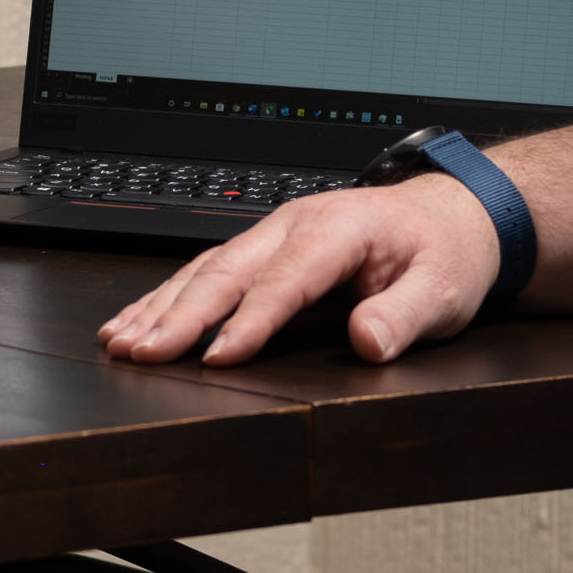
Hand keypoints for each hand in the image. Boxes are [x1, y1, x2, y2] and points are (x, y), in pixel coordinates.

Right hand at [99, 173, 502, 367]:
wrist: (451, 217)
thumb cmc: (444, 252)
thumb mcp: (444, 289)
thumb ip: (406, 316)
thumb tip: (368, 341)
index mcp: (338, 230)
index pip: (286, 280)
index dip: (250, 320)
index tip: (217, 355)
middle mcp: (295, 225)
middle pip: (227, 271)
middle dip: (180, 315)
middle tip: (142, 353)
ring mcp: (274, 233)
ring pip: (205, 269)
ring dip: (160, 307)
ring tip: (122, 342)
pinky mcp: (264, 249)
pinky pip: (207, 270)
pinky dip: (167, 298)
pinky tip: (136, 321)